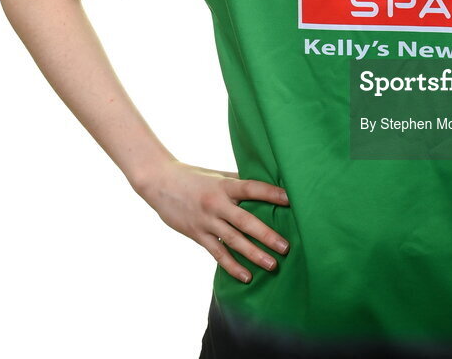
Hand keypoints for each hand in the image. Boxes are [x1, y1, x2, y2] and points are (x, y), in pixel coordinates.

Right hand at [135, 158, 290, 282]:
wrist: (161, 183)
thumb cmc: (194, 176)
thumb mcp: (218, 175)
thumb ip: (238, 181)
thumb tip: (265, 184)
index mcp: (224, 185)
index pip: (252, 188)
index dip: (271, 193)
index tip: (291, 199)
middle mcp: (216, 204)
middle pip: (245, 221)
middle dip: (267, 235)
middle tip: (285, 247)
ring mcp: (206, 221)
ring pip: (233, 241)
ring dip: (253, 254)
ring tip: (271, 265)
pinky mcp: (197, 235)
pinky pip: (217, 253)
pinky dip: (232, 266)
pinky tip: (246, 276)